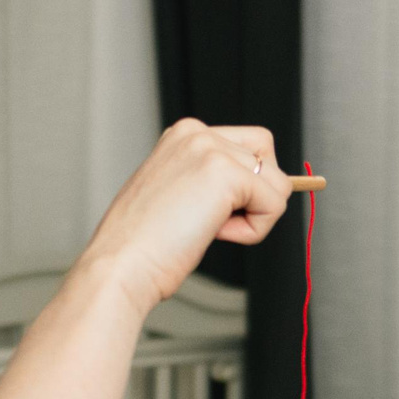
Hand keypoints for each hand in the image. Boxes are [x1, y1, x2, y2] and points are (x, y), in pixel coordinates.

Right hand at [75, 119, 292, 314]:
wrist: (121, 265)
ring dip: (252, 217)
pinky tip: (214, 235)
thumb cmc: (143, 244)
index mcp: (184, 135)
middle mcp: (198, 133)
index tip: (206, 211)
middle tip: (209, 221)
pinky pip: (275, 204)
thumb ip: (213, 182)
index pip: (251, 147)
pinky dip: (253, 231)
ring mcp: (211, 149)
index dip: (245, 187)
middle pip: (269, 161)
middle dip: (253, 200)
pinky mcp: (227, 174)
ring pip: (278, 184)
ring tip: (206, 228)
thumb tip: (267, 189)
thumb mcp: (179, 195)